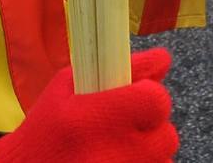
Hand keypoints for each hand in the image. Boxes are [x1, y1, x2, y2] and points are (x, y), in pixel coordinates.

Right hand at [0, 49, 178, 161]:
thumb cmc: (46, 128)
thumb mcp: (67, 87)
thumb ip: (116, 69)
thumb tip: (162, 60)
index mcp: (94, 119)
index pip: (154, 101)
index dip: (150, 93)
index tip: (139, 92)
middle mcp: (112, 153)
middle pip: (165, 134)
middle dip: (150, 125)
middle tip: (127, 123)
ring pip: (161, 158)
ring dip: (148, 149)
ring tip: (120, 144)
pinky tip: (119, 158)